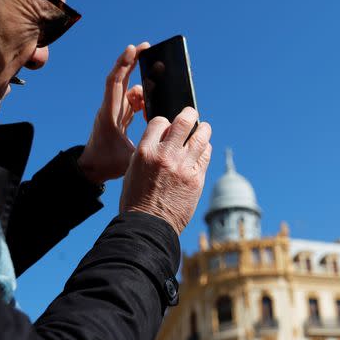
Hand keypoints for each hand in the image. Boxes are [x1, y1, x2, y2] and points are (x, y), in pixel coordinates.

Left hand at [78, 43, 149, 184]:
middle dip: (133, 61)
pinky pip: (130, 101)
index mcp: (110, 114)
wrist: (91, 171)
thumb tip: (169, 136)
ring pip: (128, 90)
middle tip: (147, 47)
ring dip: (142, 87)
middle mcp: (110, 108)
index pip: (115, 83)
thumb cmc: (107, 164)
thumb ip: (149, 145)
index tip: (133, 49)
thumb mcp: (131, 158)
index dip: (124, 65)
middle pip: (121, 78)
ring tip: (156, 91)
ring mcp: (114, 112)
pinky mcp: (118, 117)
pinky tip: (149, 107)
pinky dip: (141, 100)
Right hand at [120, 107, 212, 234]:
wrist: (148, 225)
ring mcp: (183, 167)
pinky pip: (206, 155)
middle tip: (192, 114)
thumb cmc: (137, 199)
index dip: (165, 122)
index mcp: (145, 152)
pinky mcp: (197, 179)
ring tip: (204, 128)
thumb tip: (164, 138)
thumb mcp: (134, 170)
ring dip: (203, 129)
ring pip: (201, 136)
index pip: (161, 121)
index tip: (169, 125)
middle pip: (184, 121)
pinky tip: (204, 149)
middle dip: (190, 114)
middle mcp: (166, 155)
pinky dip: (205, 149)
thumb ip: (149, 151)